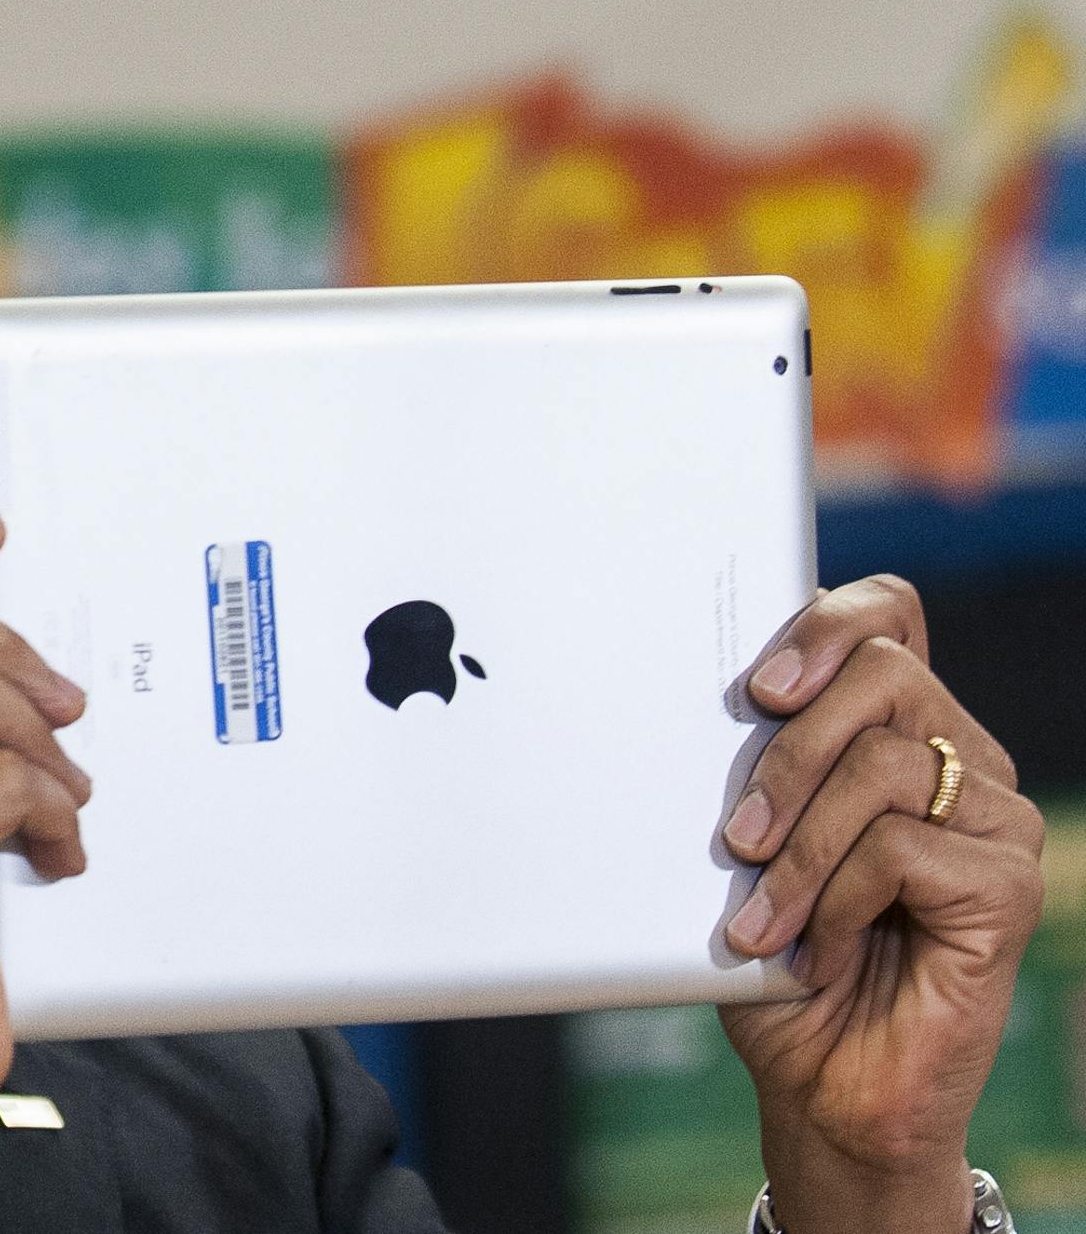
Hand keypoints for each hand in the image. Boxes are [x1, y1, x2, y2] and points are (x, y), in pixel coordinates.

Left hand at [718, 575, 1043, 1233]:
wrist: (823, 1088)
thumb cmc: (777, 966)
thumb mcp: (742, 851)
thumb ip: (745, 771)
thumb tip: (698, 704)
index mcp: (896, 732)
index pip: (890, 615)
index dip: (827, 623)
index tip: (759, 687)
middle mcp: (959, 760)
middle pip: (883, 674)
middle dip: (788, 752)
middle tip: (733, 837)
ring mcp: (993, 821)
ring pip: (880, 766)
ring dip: (795, 850)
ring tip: (757, 921)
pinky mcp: (1005, 886)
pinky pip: (899, 850)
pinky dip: (831, 905)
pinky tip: (814, 957)